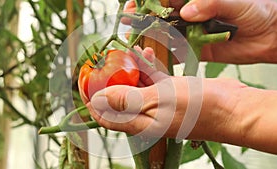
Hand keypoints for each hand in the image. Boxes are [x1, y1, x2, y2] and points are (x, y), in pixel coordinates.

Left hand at [86, 47, 205, 138]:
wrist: (231, 108)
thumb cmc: (196, 108)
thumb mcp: (157, 101)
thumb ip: (126, 100)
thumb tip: (97, 100)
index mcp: (139, 123)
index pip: (105, 115)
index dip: (91, 100)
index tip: (82, 83)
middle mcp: (145, 114)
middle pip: (117, 99)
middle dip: (107, 82)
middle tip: (100, 64)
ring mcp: (158, 103)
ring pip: (134, 86)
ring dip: (127, 71)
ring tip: (120, 55)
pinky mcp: (170, 92)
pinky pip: (152, 78)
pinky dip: (146, 67)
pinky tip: (144, 53)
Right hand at [122, 0, 276, 63]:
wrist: (271, 34)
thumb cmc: (258, 10)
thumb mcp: (237, 2)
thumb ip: (212, 3)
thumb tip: (187, 11)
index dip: (148, 1)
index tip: (134, 4)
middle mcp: (190, 15)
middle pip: (159, 15)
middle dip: (141, 17)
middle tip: (128, 21)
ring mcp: (191, 33)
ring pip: (164, 34)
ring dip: (148, 36)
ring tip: (134, 39)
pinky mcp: (196, 50)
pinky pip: (177, 52)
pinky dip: (164, 55)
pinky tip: (151, 56)